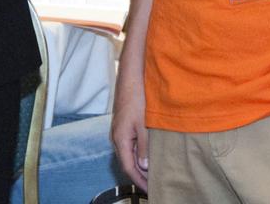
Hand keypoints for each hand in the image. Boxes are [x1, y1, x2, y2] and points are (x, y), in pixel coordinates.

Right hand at [111, 68, 149, 187]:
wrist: (130, 78)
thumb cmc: (137, 99)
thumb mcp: (144, 125)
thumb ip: (144, 147)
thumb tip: (143, 166)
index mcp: (120, 139)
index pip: (129, 168)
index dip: (139, 181)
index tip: (150, 190)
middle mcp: (116, 138)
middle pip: (127, 163)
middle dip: (139, 176)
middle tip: (153, 185)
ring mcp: (118, 132)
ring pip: (128, 155)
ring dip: (139, 166)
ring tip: (152, 174)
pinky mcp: (122, 126)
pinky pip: (129, 146)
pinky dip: (137, 155)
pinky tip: (147, 156)